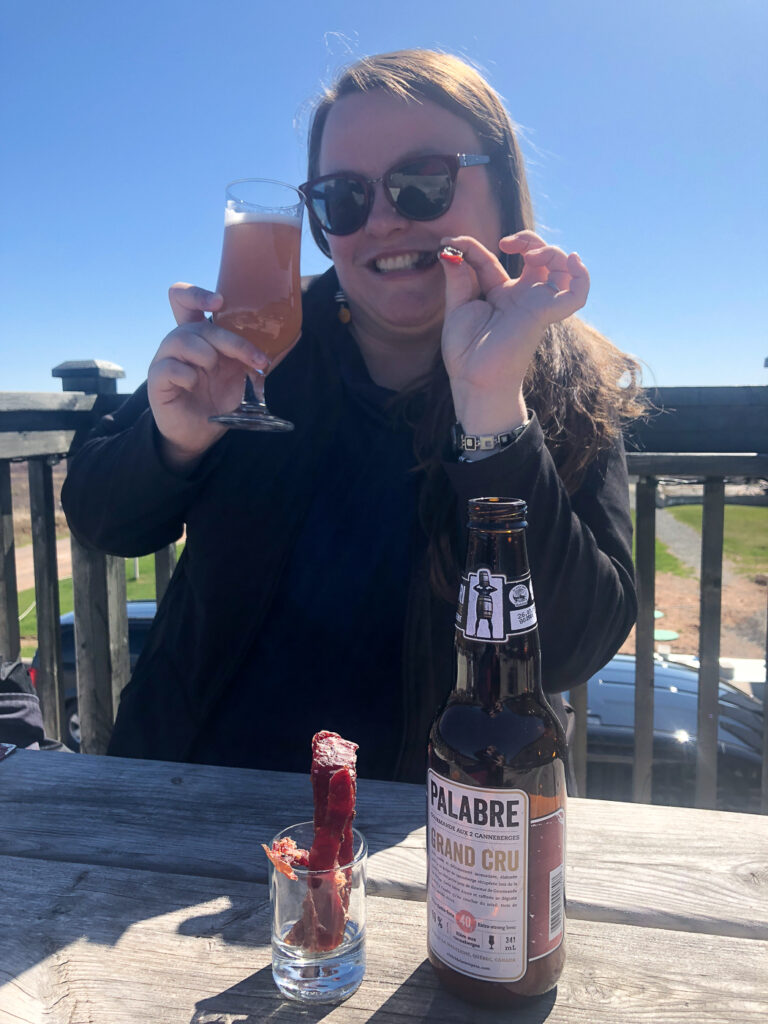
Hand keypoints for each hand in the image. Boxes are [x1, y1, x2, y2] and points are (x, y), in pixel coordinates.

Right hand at [147, 284, 268, 467]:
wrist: (200, 434)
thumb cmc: (219, 400)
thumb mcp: (243, 376)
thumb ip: (259, 355)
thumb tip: (295, 335)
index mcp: (199, 336)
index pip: (185, 301)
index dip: (197, 294)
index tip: (219, 301)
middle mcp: (180, 342)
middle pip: (197, 324)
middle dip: (231, 340)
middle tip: (256, 359)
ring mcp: (166, 359)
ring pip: (181, 339)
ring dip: (206, 354)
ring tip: (213, 370)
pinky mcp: (157, 380)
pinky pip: (169, 367)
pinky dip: (188, 375)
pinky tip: (194, 384)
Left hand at [440, 231, 589, 434]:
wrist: (474, 378)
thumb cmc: (466, 352)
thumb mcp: (457, 307)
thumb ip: (458, 277)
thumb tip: (449, 249)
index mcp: (499, 295)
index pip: (492, 260)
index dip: (472, 248)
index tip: (450, 244)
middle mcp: (521, 296)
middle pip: (538, 256)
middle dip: (527, 239)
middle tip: (505, 243)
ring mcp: (535, 303)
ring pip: (560, 268)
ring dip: (550, 250)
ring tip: (530, 254)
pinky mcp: (545, 312)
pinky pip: (576, 293)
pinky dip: (582, 275)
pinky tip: (573, 260)